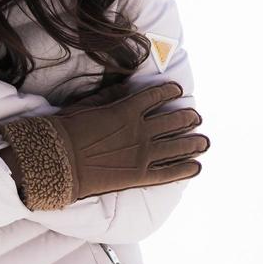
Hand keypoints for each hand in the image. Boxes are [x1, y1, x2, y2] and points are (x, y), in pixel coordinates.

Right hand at [0, 81, 208, 210]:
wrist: (58, 160)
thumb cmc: (66, 129)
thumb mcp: (88, 104)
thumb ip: (111, 96)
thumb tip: (127, 87)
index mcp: (127, 109)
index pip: (157, 95)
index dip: (170, 91)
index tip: (178, 90)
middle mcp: (141, 131)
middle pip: (175, 121)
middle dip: (188, 118)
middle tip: (196, 117)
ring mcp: (143, 154)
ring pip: (179, 145)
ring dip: (194, 142)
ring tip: (204, 141)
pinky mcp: (140, 176)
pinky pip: (171, 173)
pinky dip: (186, 169)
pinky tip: (196, 166)